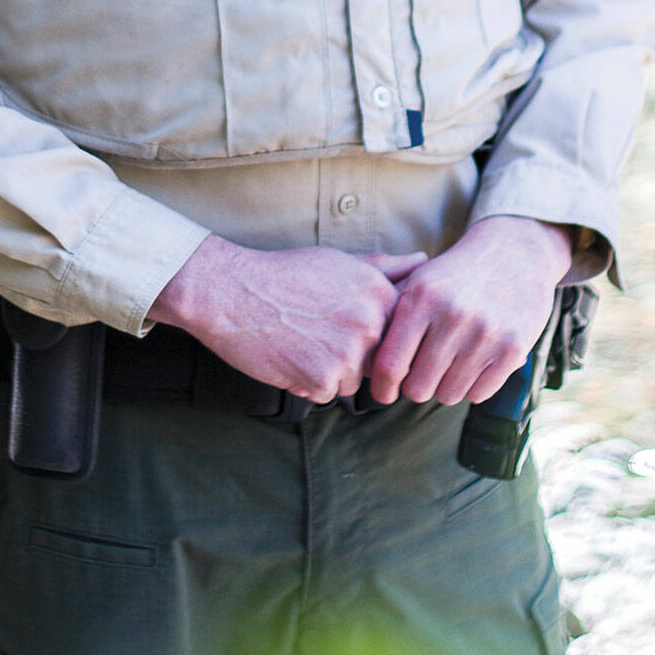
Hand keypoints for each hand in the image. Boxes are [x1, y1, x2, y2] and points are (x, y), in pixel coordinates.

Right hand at [148, 235, 428, 402]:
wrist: (232, 292)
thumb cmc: (284, 274)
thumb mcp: (339, 261)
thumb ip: (385, 267)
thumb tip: (423, 260)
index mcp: (381, 296)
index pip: (398, 333)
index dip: (372, 334)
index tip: (345, 326)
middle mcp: (371, 326)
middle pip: (377, 360)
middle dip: (351, 354)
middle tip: (316, 332)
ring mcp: (348, 356)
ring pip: (352, 380)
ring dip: (329, 370)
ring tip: (299, 340)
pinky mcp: (322, 381)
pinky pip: (325, 393)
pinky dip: (306, 382)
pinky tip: (287, 355)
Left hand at [367, 216, 573, 408]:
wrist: (514, 252)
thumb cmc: (455, 275)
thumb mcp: (419, 282)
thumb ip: (393, 319)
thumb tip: (370, 366)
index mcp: (422, 297)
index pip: (390, 364)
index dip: (382, 387)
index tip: (383, 393)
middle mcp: (453, 316)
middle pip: (418, 388)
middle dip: (416, 386)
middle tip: (421, 373)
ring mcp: (485, 333)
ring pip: (448, 394)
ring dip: (445, 386)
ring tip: (449, 364)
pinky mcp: (513, 348)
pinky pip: (478, 393)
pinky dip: (472, 386)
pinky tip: (474, 363)